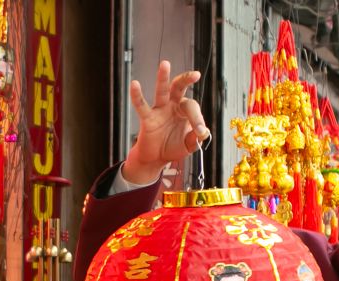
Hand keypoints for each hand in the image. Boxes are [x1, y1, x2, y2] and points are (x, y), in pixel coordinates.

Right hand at [123, 61, 209, 184]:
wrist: (156, 158)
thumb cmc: (173, 147)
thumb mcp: (188, 145)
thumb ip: (196, 139)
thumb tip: (203, 133)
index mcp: (185, 111)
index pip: (193, 108)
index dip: (198, 119)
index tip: (200, 131)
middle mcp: (173, 106)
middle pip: (179, 87)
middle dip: (186, 79)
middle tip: (195, 74)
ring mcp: (160, 110)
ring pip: (162, 90)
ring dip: (163, 77)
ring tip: (165, 64)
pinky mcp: (147, 118)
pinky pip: (141, 105)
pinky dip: (137, 95)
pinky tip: (135, 84)